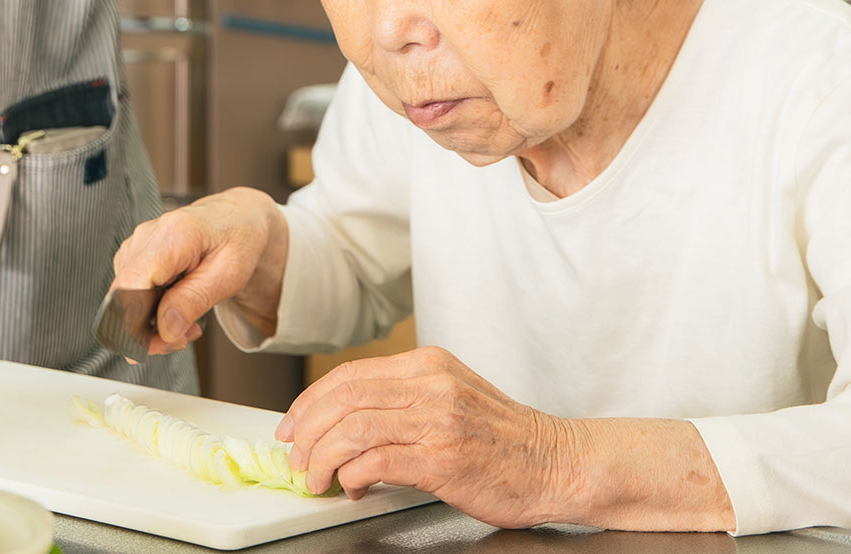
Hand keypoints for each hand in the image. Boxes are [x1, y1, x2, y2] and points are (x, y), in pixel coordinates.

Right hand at [111, 188, 287, 352]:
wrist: (237, 219)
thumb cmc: (237, 240)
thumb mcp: (229, 274)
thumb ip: (194, 300)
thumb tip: (165, 329)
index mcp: (171, 236)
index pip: (131, 285)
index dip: (134, 323)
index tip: (156, 346)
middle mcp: (146, 236)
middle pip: (124, 296)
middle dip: (149, 330)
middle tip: (184, 338)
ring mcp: (138, 245)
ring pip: (125, 299)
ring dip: (152, 323)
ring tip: (187, 323)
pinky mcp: (137, 256)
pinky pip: (132, 293)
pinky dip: (151, 311)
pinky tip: (176, 310)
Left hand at [275, 347, 581, 527]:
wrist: (557, 464)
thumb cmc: (503, 439)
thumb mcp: (450, 397)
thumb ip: (402, 399)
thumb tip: (344, 421)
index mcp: (427, 364)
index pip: (350, 375)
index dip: (311, 401)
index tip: (293, 424)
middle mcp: (430, 385)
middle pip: (343, 398)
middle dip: (308, 429)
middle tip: (296, 456)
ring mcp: (438, 420)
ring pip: (353, 428)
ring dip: (323, 456)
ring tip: (317, 477)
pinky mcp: (444, 458)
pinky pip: (378, 461)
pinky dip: (353, 474)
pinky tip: (352, 486)